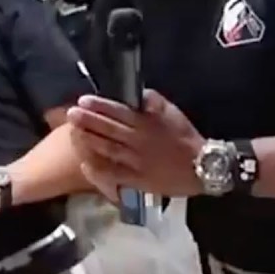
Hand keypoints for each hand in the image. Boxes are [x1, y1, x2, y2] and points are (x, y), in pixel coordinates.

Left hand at [67, 90, 205, 197]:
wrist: (203, 167)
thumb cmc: (185, 137)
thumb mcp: (173, 113)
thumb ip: (154, 101)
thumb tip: (138, 94)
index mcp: (147, 124)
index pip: (119, 112)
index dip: (100, 106)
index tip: (83, 100)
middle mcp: (139, 141)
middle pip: (109, 130)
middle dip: (88, 121)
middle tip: (71, 114)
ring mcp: (136, 161)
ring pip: (108, 150)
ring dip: (89, 141)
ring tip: (73, 133)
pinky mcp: (137, 179)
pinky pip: (114, 174)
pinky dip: (99, 169)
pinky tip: (84, 163)